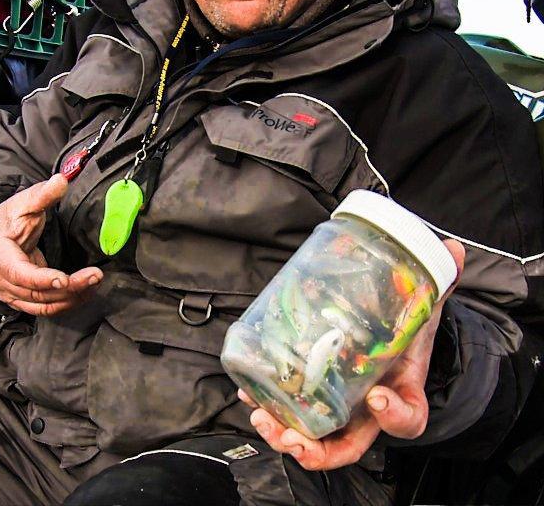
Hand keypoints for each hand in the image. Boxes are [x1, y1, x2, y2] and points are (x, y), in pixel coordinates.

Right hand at [0, 174, 101, 315]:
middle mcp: (1, 280)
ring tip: (95, 282)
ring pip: (44, 306)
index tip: (64, 280)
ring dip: (72, 297)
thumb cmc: (6, 221)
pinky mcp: (21, 302)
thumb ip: (41, 195)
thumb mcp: (22, 204)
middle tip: (95, 275)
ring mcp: (10, 294)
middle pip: (37, 293)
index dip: (42, 279)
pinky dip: (66, 303)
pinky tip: (85, 291)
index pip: (20, 273)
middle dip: (69, 288)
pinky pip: (45, 309)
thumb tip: (61, 180)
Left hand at [240, 239, 465, 470]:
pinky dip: (267, 402)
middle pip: (347, 446)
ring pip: (312, 435)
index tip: (378, 397)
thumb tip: (452, 250)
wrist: (386, 320)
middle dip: (317, 450)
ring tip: (263, 417)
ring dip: (284, 433)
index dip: (396, 416)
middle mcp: (367, 407)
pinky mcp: (311, 391)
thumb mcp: (423, 301)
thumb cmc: (404, 321)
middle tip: (293, 438)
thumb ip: (438, 279)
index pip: (409, 420)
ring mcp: (338, 404)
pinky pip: (288, 407)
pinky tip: (249, 392)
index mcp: (402, 390)